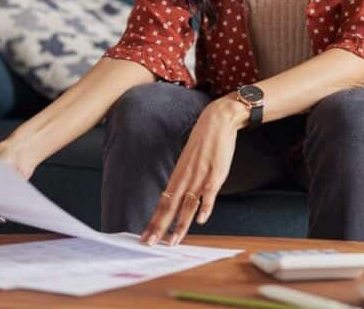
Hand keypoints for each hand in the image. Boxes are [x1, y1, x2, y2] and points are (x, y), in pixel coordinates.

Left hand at [140, 96, 241, 245]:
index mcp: (178, 175)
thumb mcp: (189, 161)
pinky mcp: (216, 174)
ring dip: (180, 225)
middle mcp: (186, 178)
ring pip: (187, 205)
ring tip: (173, 241)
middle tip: (150, 243)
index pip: (163, 202)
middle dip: (159, 227)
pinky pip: (209, 194)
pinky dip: (205, 208)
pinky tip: (200, 220)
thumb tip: (180, 196)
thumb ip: (185, 179)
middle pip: (170, 206)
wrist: (217, 121)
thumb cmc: (204, 142)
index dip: (154, 220)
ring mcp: (201, 177)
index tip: (146, 235)